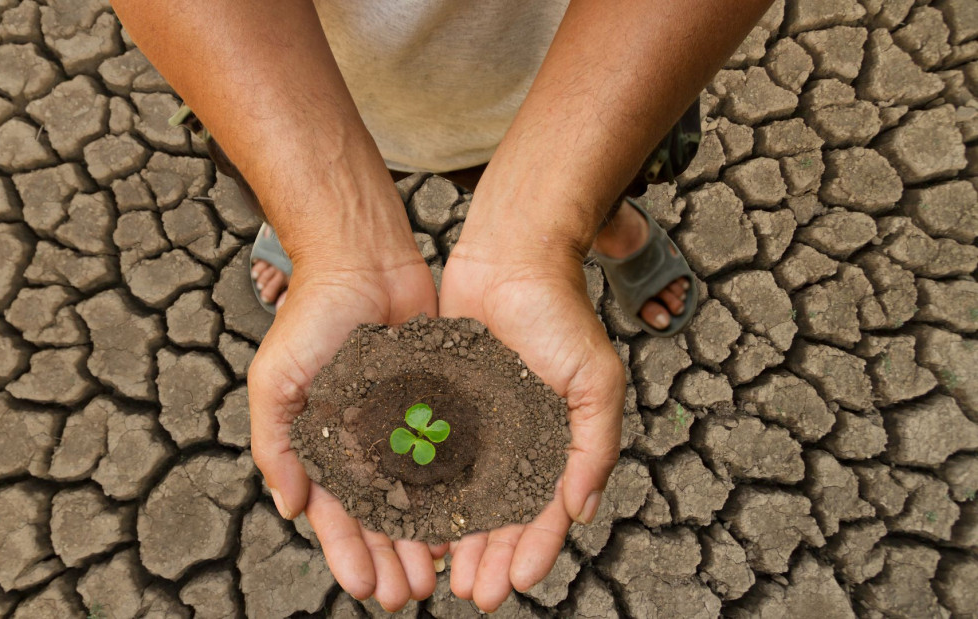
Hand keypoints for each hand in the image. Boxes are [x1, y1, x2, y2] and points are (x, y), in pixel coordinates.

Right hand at [248, 244, 446, 610]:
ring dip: (424, 538)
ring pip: (417, 497)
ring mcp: (401, 426)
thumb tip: (291, 507)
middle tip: (408, 595)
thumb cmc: (310, 315)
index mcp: (321, 445)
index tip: (364, 588)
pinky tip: (468, 523)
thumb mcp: (276, 379)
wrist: (363, 260)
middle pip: (378, 517)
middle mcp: (363, 443)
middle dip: (390, 559)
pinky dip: (455, 493)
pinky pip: (449, 457)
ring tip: (439, 575)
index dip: (348, 553)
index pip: (334, 513)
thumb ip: (276, 443)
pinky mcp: (438, 404)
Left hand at [438, 240, 625, 611]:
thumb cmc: (561, 313)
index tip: (514, 583)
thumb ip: (595, 446)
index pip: (546, 511)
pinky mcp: (441, 405)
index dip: (534, 550)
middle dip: (490, 557)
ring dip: (454, 538)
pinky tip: (409, 522)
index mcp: (556, 442)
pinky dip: (422, 493)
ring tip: (440, 575)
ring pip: (462, 496)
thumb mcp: (596, 380)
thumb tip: (582, 511)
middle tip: (472, 593)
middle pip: (501, 515)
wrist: (510, 256)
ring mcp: (477, 426)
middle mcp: (516, 441)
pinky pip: (430, 458)